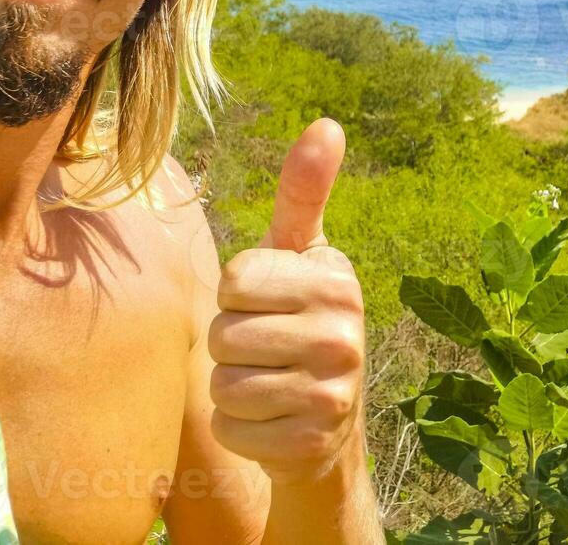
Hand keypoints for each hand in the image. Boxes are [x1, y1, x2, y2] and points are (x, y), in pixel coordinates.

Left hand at [208, 117, 366, 483]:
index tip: (268, 304)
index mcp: (337, 281)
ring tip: (268, 385)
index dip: (236, 295)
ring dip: (230, 388)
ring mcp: (331, 395)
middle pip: (222, 333)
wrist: (328, 426)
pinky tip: (270, 422)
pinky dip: (237, 429)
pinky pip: (229, 428)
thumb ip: (304, 192)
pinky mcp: (309, 445)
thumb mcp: (301, 257)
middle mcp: (344, 335)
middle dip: (229, 344)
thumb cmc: (299, 321)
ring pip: (222, 382)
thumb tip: (327, 123)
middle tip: (266, 351)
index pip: (234, 278)